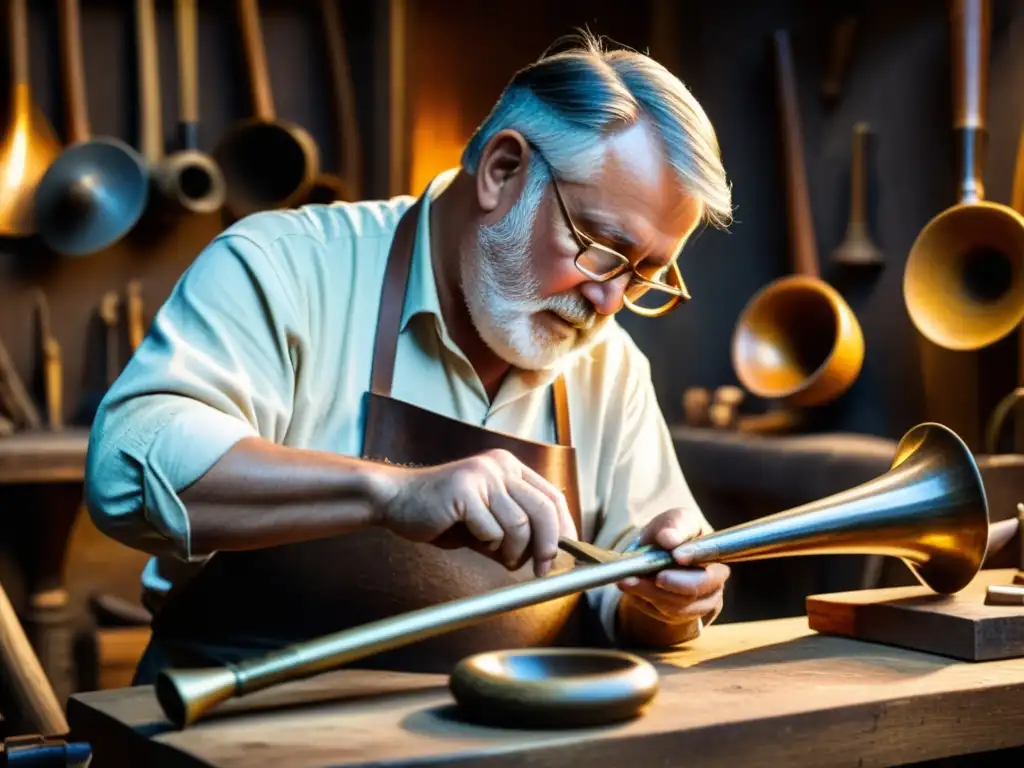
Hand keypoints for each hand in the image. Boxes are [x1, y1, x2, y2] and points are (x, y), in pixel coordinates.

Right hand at [374, 449, 576, 576]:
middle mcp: (500, 465)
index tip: (563, 558)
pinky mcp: (465, 490)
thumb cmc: (443, 515)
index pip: (552, 497)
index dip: (564, 530)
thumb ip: (515, 533)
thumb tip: (549, 558)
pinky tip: (470, 538)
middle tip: (542, 571)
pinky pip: (491, 530)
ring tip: (494, 554)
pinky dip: (485, 544)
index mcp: (509, 467)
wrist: (396, 501)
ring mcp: (482, 475)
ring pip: (519, 525)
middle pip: (543, 510)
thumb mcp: (486, 523)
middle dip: (547, 547)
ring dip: (511, 551)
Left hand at [617, 508, 728, 624]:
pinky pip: (660, 613)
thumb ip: (676, 526)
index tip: (677, 556)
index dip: (697, 564)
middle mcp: (713, 586)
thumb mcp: (675, 520)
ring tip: (627, 580)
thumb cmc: (673, 532)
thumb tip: (670, 539)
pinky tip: (629, 587)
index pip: (714, 567)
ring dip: (649, 593)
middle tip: (654, 576)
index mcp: (716, 559)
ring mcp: (697, 604)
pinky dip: (642, 600)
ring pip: (676, 607)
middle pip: (696, 592)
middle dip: (673, 584)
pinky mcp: (677, 615)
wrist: (656, 550)